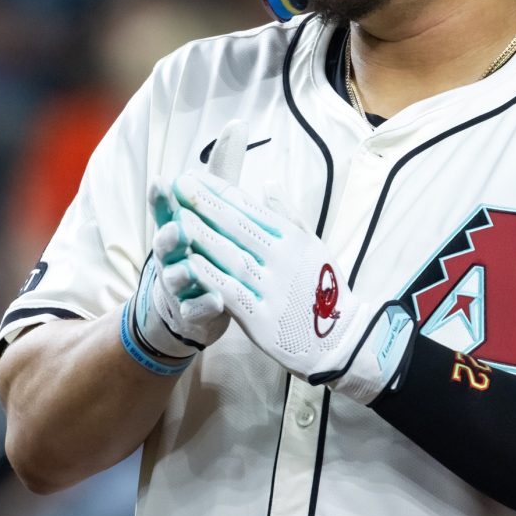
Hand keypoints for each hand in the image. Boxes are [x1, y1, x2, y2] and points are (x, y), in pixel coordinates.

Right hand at [122, 121, 247, 373]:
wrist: (185, 307)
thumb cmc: (203, 245)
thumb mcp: (212, 208)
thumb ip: (222, 171)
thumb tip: (237, 123)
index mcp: (176, 227)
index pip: (166, 209)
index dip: (162, 198)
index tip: (161, 181)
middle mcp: (172, 255)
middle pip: (167, 244)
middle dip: (171, 235)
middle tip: (179, 227)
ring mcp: (178, 286)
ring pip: (176, 278)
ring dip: (183, 272)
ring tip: (190, 267)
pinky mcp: (191, 313)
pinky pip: (196, 310)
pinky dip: (205, 306)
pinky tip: (216, 302)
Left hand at [164, 171, 414, 403]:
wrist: (339, 338)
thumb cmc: (322, 289)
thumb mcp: (312, 245)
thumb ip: (287, 215)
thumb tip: (268, 184)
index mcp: (293, 238)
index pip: (251, 209)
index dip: (221, 192)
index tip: (195, 177)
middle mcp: (283, 258)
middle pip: (238, 227)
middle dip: (206, 205)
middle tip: (179, 185)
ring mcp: (272, 287)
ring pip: (231, 256)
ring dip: (202, 237)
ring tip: (176, 218)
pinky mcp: (262, 317)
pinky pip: (231, 292)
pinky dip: (210, 277)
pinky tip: (188, 263)